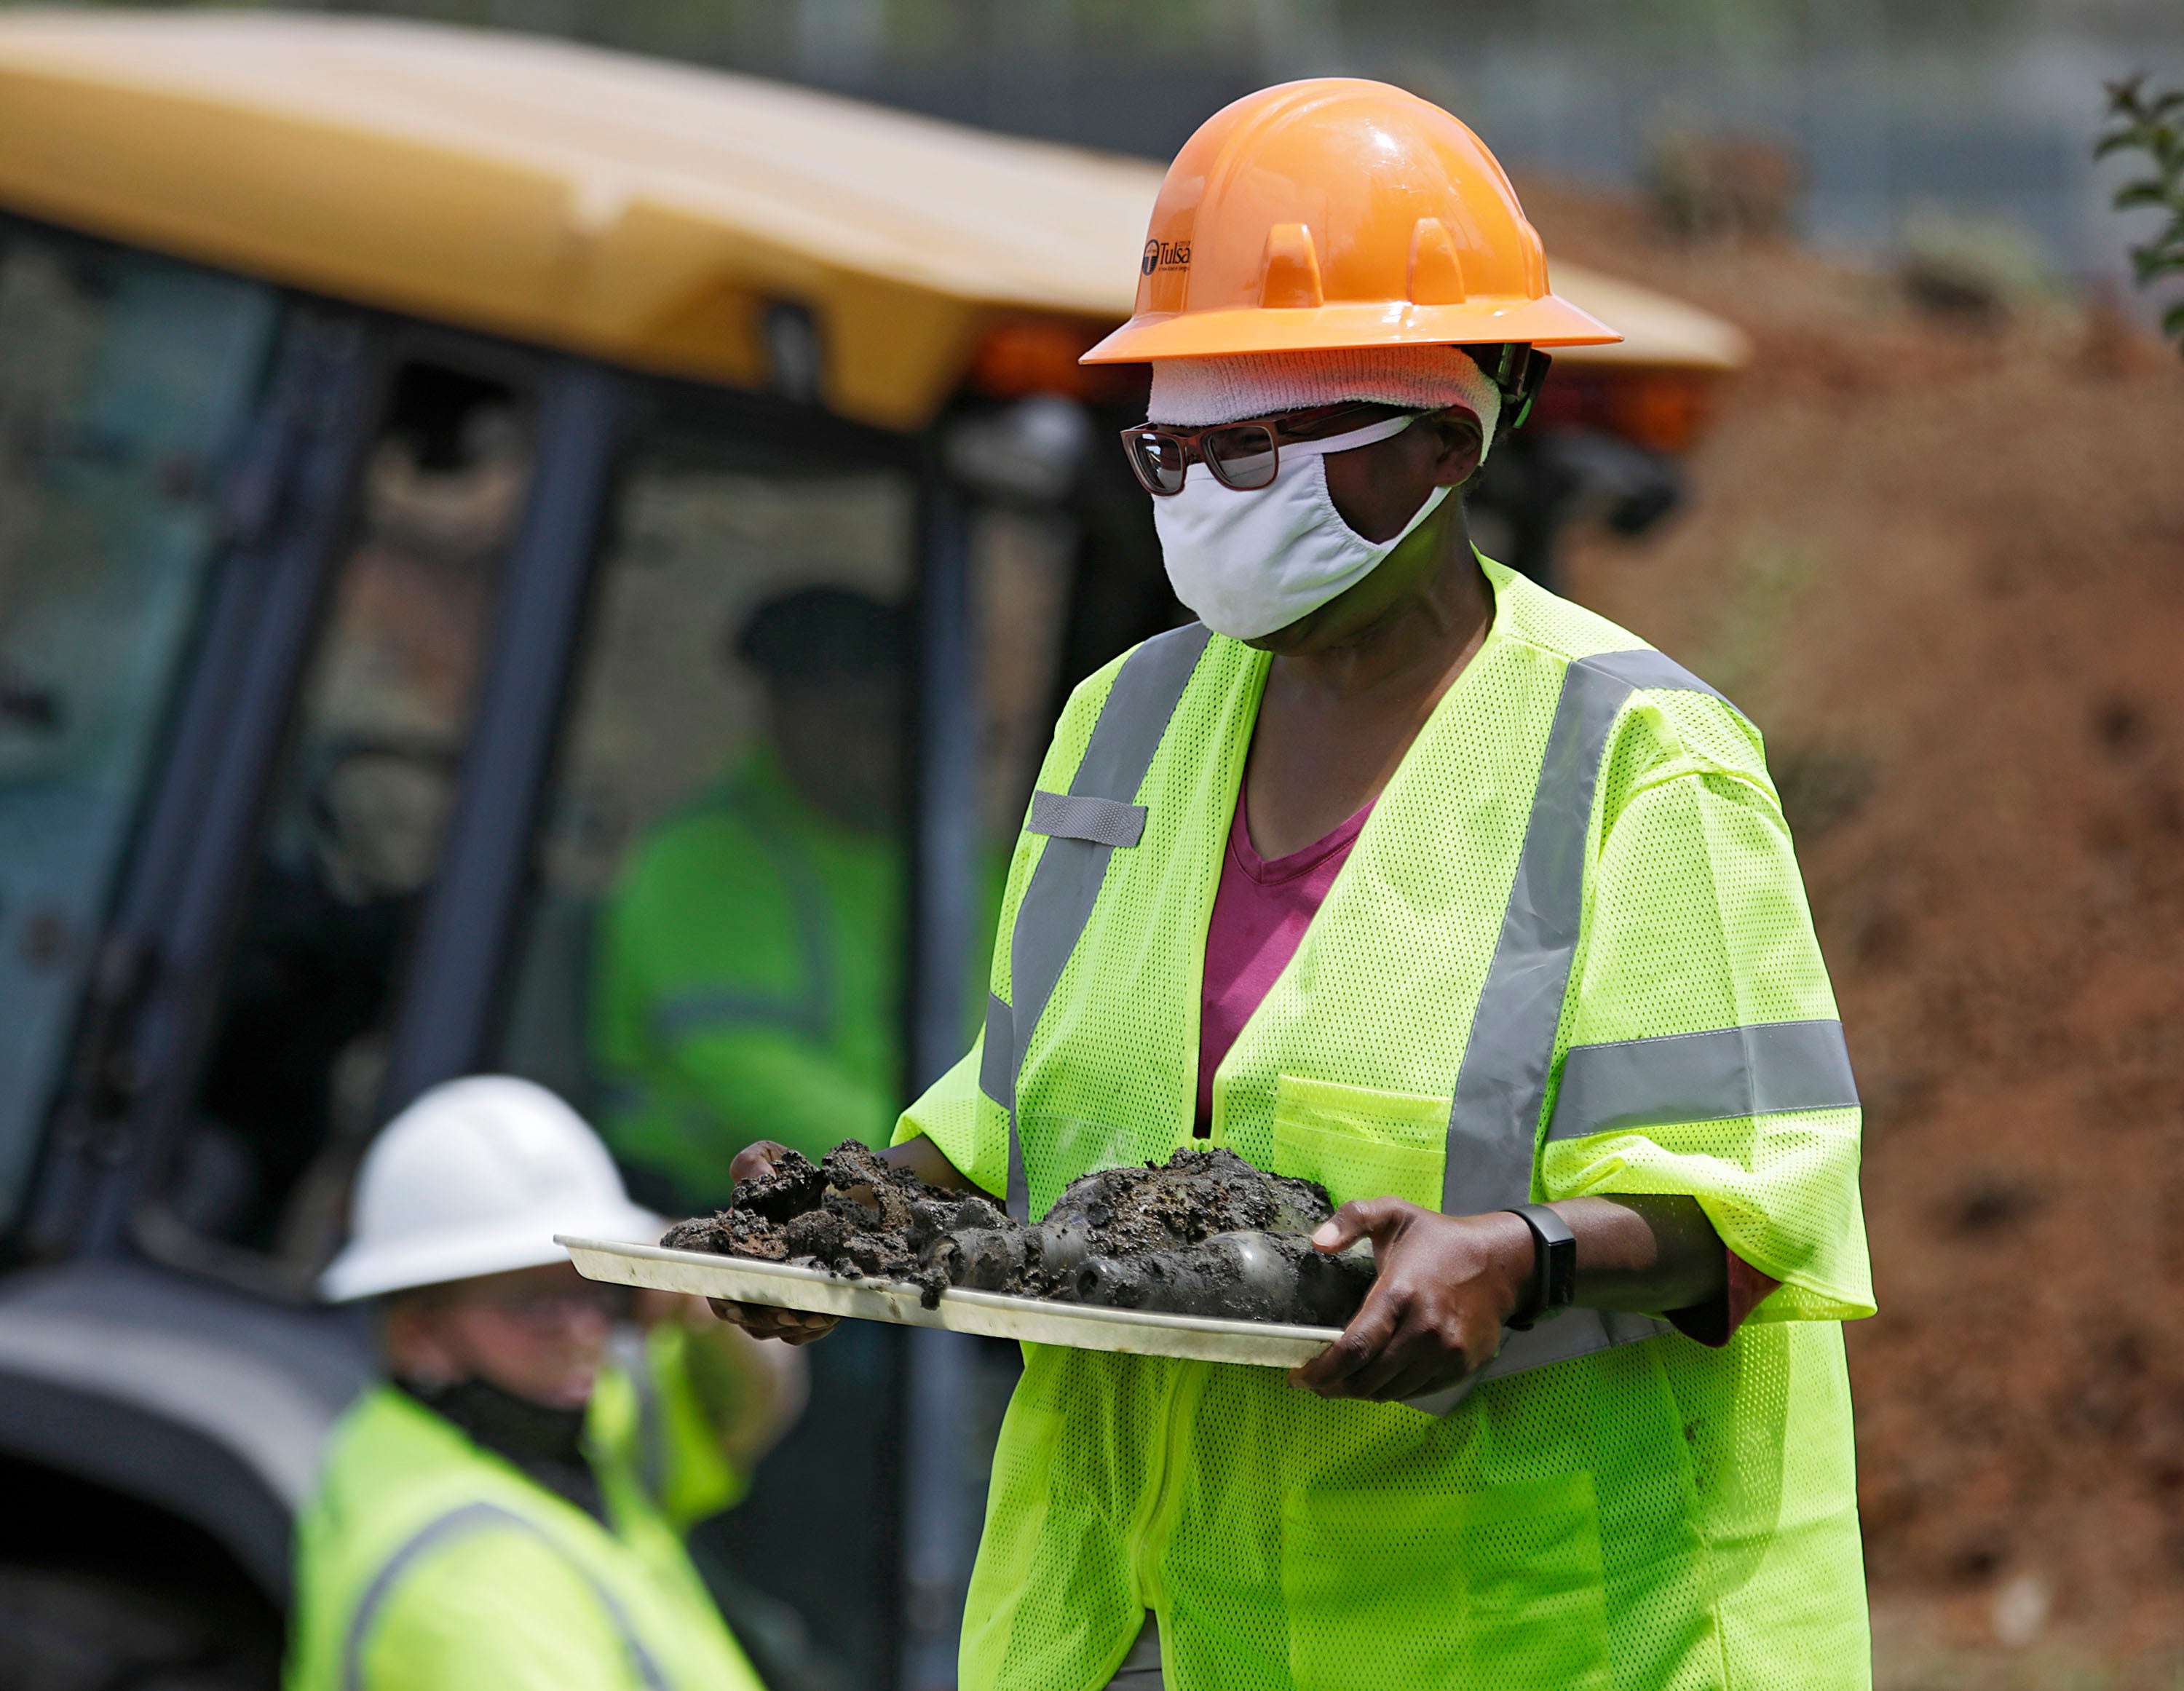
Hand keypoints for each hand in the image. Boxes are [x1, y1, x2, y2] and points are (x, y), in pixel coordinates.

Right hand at [706, 1141, 839, 1345]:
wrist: (846, 1194)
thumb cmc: (798, 1180)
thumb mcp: (774, 1160)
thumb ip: (754, 1162)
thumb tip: (752, 1178)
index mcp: (736, 1254)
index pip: (719, 1289)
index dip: (723, 1302)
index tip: (735, 1306)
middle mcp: (755, 1283)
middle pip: (748, 1318)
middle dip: (763, 1318)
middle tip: (784, 1310)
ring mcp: (781, 1299)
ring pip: (775, 1330)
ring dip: (790, 1325)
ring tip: (810, 1312)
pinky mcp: (809, 1308)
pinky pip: (805, 1331)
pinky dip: (813, 1327)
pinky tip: (825, 1314)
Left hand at [1287, 1199, 1533, 1402]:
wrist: (1502, 1263)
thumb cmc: (1439, 1239)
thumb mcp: (1394, 1213)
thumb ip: (1351, 1218)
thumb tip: (1317, 1242)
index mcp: (1401, 1293)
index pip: (1354, 1347)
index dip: (1321, 1370)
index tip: (1298, 1377)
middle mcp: (1425, 1329)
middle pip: (1367, 1378)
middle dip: (1333, 1386)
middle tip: (1313, 1382)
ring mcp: (1446, 1353)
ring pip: (1389, 1391)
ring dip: (1359, 1392)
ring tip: (1340, 1382)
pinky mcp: (1461, 1367)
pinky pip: (1415, 1392)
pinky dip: (1390, 1390)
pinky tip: (1376, 1378)